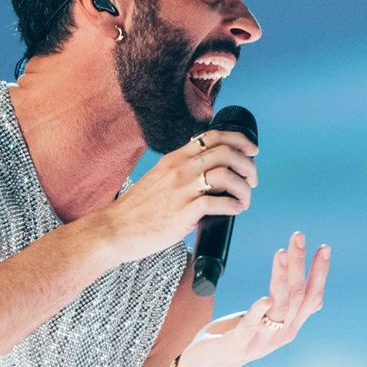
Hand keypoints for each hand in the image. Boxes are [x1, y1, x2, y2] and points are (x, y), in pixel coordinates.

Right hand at [94, 129, 258, 263]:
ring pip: (225, 175)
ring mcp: (180, 191)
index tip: (252, 152)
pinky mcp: (182, 213)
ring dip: (244, 187)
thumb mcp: (159, 178)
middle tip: (252, 180)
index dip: (239, 141)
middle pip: (226, 153)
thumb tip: (211, 175)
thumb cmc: (138, 210)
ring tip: (245, 198)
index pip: (213, 136)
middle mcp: (179, 169)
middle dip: (248, 165)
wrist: (114, 229)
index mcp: (174, 159)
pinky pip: (217, 202)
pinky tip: (235, 210)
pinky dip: (234, 205)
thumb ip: (182, 171)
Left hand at [177, 231, 330, 366]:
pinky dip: (260, 311)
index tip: (324, 247)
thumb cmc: (236, 336)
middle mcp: (282, 333)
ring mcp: (263, 339)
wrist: (208, 366)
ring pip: (281, 305)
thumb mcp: (266, 321)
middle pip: (299, 295)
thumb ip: (282, 306)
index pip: (313, 297)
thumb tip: (297, 280)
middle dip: (300, 264)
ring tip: (281, 253)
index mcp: (290, 326)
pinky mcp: (240, 341)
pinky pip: (254, 324)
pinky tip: (265, 299)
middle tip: (298, 237)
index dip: (320, 273)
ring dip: (283, 277)